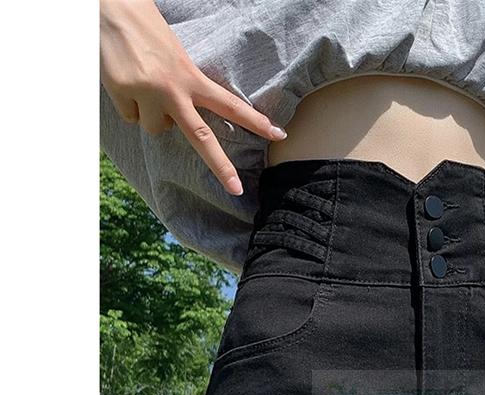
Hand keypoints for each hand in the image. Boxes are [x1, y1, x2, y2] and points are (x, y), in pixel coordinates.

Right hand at [100, 0, 286, 194]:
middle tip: (236, 189)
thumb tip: (181, 117)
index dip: (255, 121)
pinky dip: (128, 105)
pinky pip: (130, 117)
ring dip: (151, 115)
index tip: (278, 134)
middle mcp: (173, 89)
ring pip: (156, 129)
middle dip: (220, 166)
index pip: (230, 105)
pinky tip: (124, 81)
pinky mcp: (122, 94)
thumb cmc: (144, 27)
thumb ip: (184, 85)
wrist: (108, 5)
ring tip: (142, 84)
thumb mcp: (175, 54)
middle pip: (201, 137)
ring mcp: (147, 93)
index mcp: (191, 76)